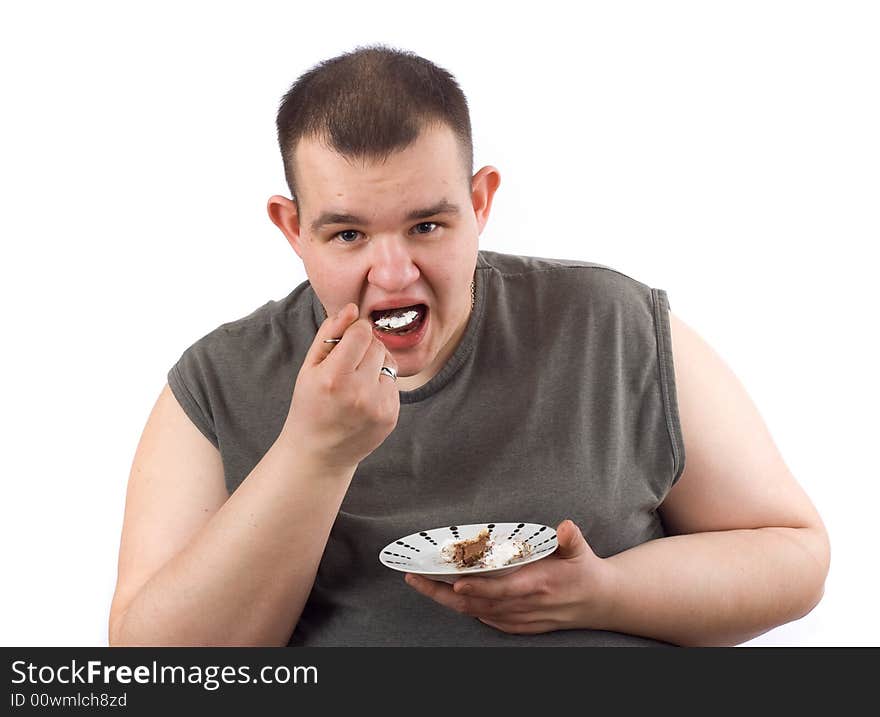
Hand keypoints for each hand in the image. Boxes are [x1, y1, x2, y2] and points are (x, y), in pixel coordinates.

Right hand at [282, 303, 400, 468]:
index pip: (362, 332)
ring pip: (389, 362)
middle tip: (348, 364)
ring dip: (375, 365)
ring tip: (355, 381)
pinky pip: (393, 384)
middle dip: (364, 347)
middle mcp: (359, 392)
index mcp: (335, 377)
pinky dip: (381, 384)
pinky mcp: (391, 416)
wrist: (318, 453)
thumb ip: (329, 334)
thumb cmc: (309, 405)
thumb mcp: (309, 368)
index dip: (355, 331)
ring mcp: (378, 407)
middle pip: (377, 345)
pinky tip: (363, 399)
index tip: (347, 339)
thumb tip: (352, 309)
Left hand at [404, 520, 612, 633]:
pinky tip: (448, 594)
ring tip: (422, 583)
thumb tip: (565, 527)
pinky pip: (486, 620)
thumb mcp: (581, 551)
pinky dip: (465, 608)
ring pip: (476, 613)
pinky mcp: (519, 626)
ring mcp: (520, 619)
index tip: (455, 580)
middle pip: (476, 604)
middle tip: (415, 578)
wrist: (601, 603)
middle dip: (443, 593)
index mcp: (538, 585)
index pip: (501, 590)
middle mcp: (525, 606)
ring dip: (448, 600)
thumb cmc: (585, 571)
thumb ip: (571, 539)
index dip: (477, 588)